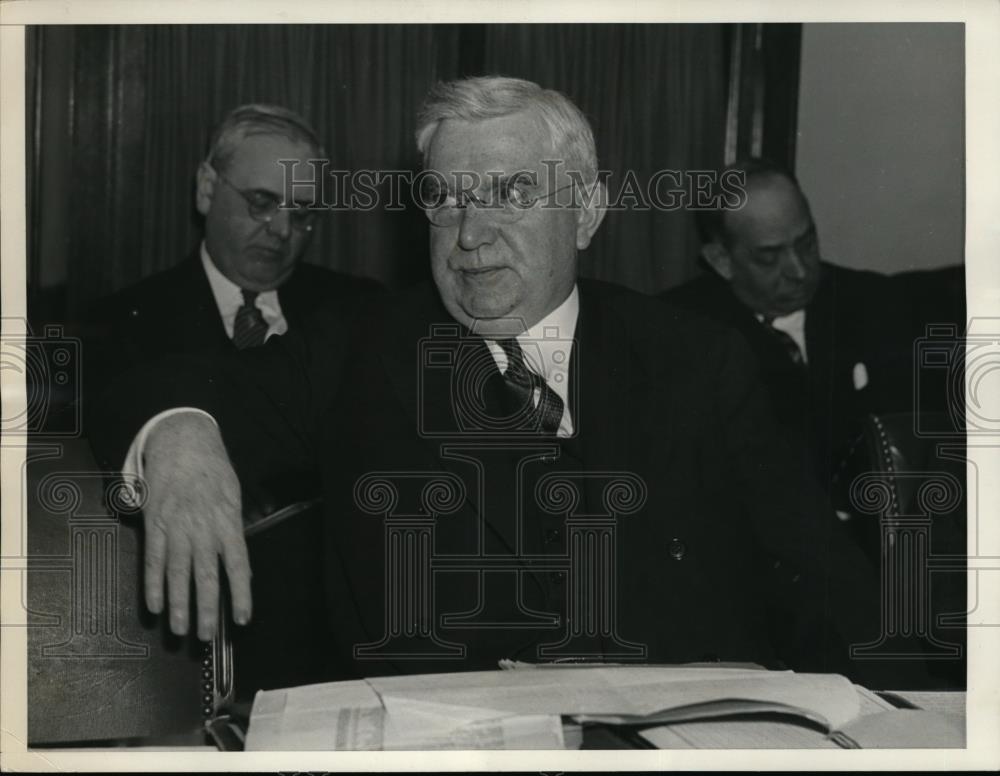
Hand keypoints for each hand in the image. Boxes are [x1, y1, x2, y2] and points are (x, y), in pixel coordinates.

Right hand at [141, 412, 250, 639]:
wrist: (183, 443)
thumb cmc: (214, 472)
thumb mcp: (234, 496)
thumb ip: (234, 530)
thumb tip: (239, 565)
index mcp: (227, 522)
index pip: (238, 565)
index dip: (241, 594)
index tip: (243, 619)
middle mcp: (202, 529)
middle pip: (206, 576)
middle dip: (207, 609)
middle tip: (206, 637)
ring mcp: (176, 528)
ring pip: (177, 574)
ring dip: (178, 605)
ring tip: (180, 630)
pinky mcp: (154, 525)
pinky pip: (152, 560)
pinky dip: (152, 584)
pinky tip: (154, 606)